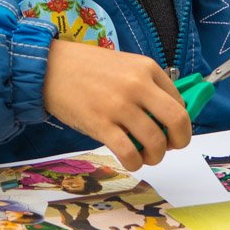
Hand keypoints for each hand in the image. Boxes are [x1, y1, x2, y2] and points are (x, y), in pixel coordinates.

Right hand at [43, 39, 190, 169]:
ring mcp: (119, 106)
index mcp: (146, 68)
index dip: (180, 123)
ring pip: (155, 142)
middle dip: (179, 141)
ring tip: (145, 156)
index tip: (170, 132)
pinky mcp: (100, 124)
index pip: (179, 102)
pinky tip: (130, 160)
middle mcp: (137, 85)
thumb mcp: (124, 66)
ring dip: (155, 156)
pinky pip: (129, 153)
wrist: (49, 67)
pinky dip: (135, 163)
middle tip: (168, 147)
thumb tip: (163, 119)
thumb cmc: (86, 67)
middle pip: (177, 120)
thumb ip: (145, 86)